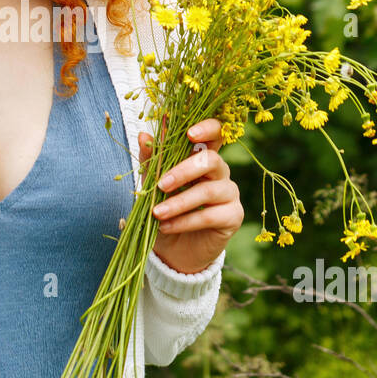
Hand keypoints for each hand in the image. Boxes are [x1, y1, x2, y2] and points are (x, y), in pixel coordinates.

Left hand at [139, 118, 243, 275]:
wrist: (173, 248)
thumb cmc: (164, 210)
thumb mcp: (152, 185)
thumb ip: (150, 160)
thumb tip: (143, 135)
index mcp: (202, 157)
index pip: (214, 134)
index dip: (207, 129)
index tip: (189, 133)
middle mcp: (220, 172)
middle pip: (211, 160)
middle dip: (183, 171)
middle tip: (161, 185)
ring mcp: (230, 193)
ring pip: (209, 190)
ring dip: (179, 202)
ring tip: (156, 213)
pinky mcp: (233, 216)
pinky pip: (209, 215)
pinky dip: (185, 221)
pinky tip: (166, 227)